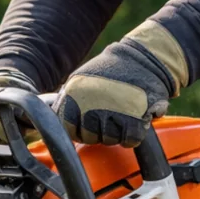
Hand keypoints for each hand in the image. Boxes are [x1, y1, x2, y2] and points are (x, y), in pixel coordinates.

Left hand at [52, 20, 189, 147]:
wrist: (142, 58)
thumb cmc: (111, 69)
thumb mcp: (81, 79)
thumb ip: (68, 99)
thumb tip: (57, 118)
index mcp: (73, 96)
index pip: (67, 129)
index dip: (78, 130)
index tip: (87, 124)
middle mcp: (89, 106)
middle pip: (89, 137)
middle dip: (98, 132)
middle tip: (109, 118)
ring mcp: (111, 114)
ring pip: (109, 140)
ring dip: (116, 133)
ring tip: (122, 116)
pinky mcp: (134, 119)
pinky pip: (129, 140)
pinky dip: (132, 135)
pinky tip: (134, 121)